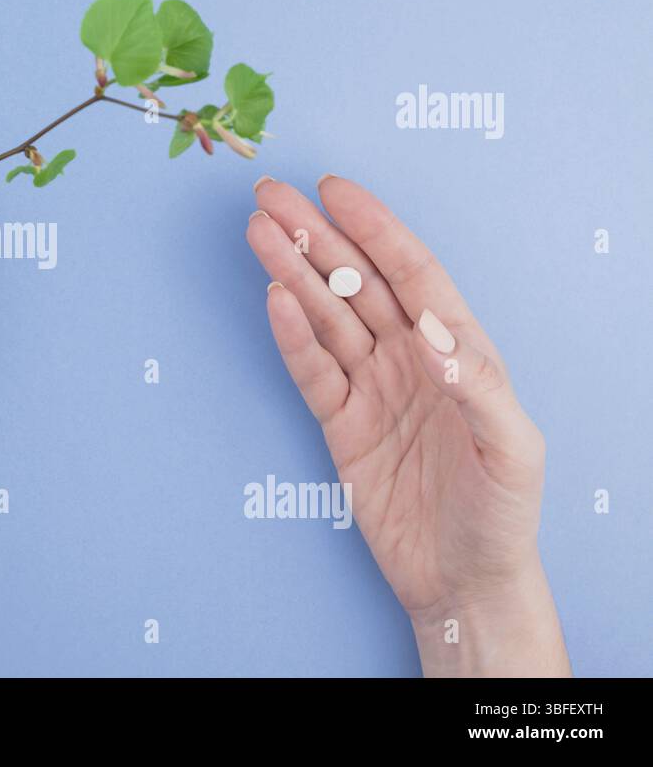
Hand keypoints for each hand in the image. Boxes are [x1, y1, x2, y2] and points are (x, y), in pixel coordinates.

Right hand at [246, 175, 569, 676]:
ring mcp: (372, 389)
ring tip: (258, 233)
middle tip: (271, 196)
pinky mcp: (341, 424)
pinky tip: (271, 299)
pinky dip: (290, 337)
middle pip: (356, 284)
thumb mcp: (512, 449)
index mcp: (457, 349)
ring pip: (325, 317)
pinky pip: (311, 371)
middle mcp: (410, 358)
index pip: (412, 273)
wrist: (463, 580)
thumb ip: (477, 385)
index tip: (334, 191)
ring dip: (291, 275)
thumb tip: (431, 335)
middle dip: (314, 237)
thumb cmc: (503, 514)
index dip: (374, 229)